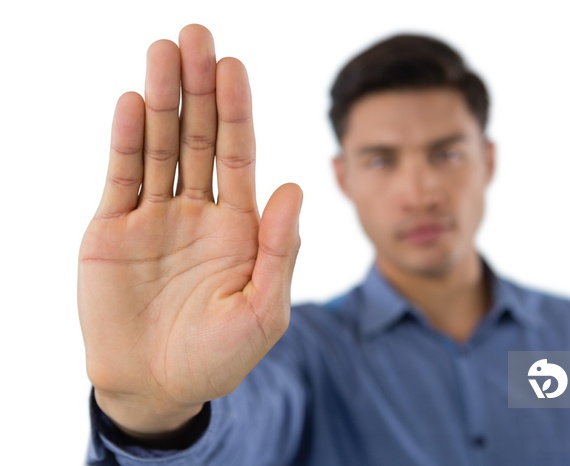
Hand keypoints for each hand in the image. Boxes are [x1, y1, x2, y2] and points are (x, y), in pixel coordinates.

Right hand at [77, 24, 301, 435]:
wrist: (158, 387)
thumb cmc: (219, 356)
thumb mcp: (264, 310)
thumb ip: (281, 250)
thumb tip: (294, 187)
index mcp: (240, 225)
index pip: (239, 154)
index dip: (237, 110)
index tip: (234, 66)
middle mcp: (199, 211)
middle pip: (198, 136)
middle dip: (199, 88)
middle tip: (197, 35)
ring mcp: (155, 216)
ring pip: (158, 146)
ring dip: (160, 99)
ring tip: (163, 51)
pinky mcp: (112, 230)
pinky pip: (121, 176)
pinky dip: (125, 140)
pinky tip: (131, 102)